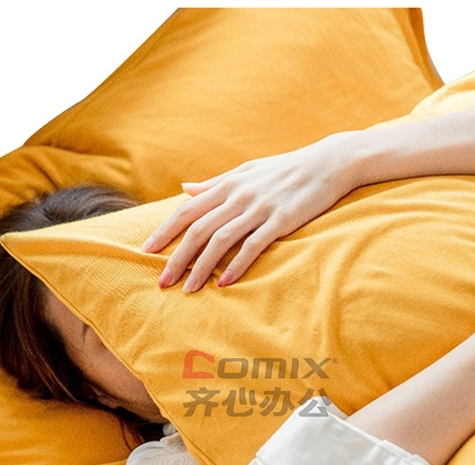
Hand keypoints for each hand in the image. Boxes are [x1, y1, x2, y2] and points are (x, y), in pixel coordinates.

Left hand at [142, 133, 357, 291]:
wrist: (328, 163)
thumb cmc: (285, 170)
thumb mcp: (246, 172)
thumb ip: (213, 184)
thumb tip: (184, 188)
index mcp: (227, 185)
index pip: (186, 211)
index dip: (164, 232)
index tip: (146, 251)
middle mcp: (237, 196)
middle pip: (197, 230)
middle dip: (176, 258)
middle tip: (161, 282)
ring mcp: (258, 208)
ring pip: (219, 240)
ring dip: (200, 267)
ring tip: (188, 290)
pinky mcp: (280, 221)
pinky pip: (252, 246)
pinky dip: (236, 265)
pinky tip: (224, 283)